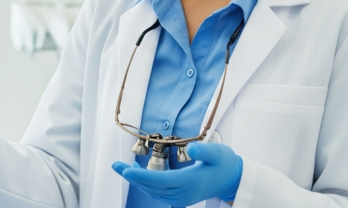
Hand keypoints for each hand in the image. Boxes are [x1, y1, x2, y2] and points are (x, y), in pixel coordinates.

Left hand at [112, 142, 242, 204]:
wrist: (232, 179)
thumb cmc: (224, 163)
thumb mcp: (218, 153)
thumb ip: (205, 151)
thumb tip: (191, 149)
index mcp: (189, 182)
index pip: (160, 180)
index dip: (141, 176)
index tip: (126, 170)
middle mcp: (182, 193)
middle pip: (152, 186)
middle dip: (132, 176)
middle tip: (115, 165)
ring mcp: (180, 198)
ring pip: (153, 191)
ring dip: (136, 180)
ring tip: (121, 168)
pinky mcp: (179, 198)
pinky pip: (158, 193)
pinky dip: (146, 184)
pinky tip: (136, 174)